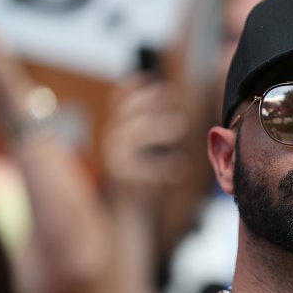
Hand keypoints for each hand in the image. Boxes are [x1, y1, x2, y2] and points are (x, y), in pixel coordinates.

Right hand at [104, 74, 191, 206]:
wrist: (130, 216)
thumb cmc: (142, 180)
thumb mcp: (144, 150)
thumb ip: (149, 127)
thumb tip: (164, 94)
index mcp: (117, 132)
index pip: (117, 104)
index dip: (130, 88)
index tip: (149, 76)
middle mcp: (111, 143)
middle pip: (125, 115)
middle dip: (147, 101)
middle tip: (170, 93)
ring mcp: (114, 161)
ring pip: (131, 137)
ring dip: (155, 128)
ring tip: (179, 125)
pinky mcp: (122, 180)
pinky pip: (142, 169)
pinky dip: (163, 166)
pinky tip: (181, 166)